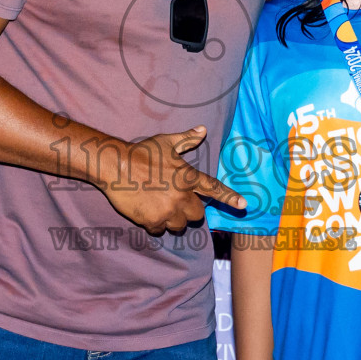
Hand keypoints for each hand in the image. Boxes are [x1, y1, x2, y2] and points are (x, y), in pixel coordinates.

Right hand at [97, 127, 243, 234]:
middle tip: (175, 201)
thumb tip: (202, 130)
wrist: (116, 166)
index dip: (229, 197)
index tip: (243, 204)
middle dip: (189, 210)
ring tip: (160, 206)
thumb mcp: (166, 142)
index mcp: (187, 177)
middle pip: (197, 214)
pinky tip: (147, 212)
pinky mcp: (152, 221)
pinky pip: (161, 230)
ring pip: (180, 225)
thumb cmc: (142, 152)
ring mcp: (167, 210)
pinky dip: (156, 224)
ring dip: (173, 219)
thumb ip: (186, 139)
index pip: (214, 188)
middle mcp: (181, 196)